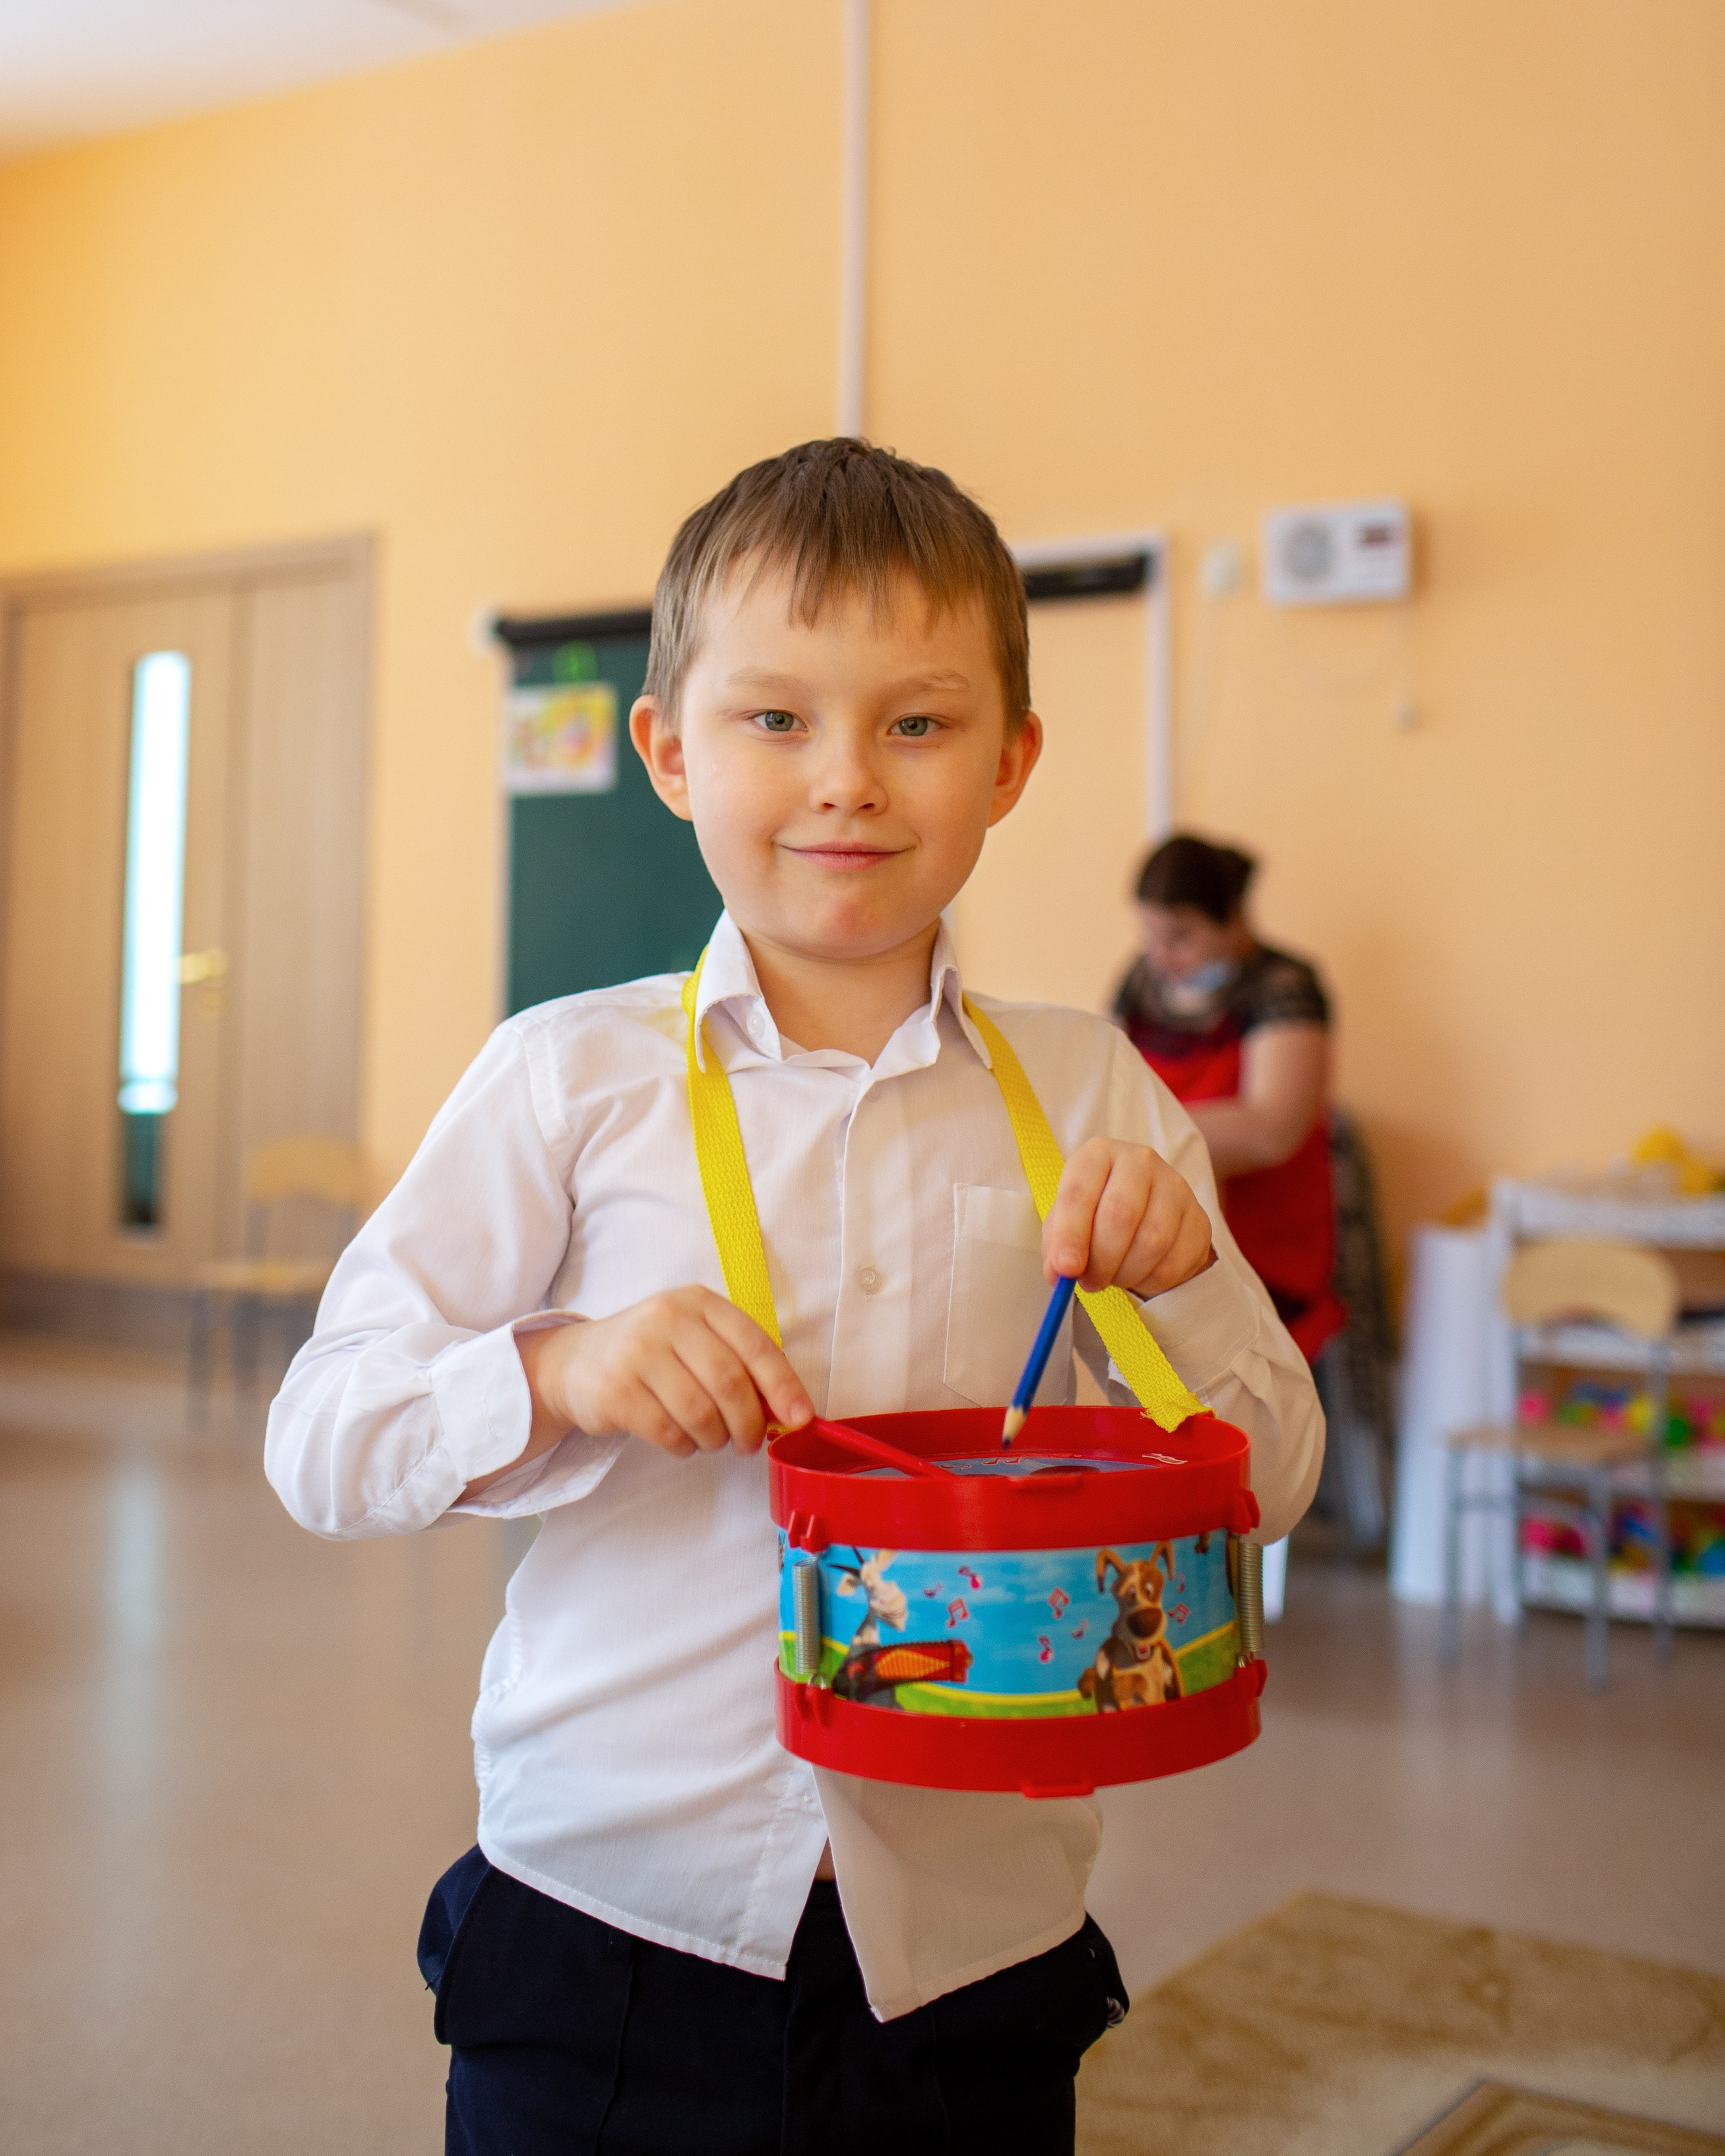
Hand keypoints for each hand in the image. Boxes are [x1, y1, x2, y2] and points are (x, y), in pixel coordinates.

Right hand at [521, 1288, 812, 1461]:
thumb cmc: (652, 1354)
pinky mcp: (615, 1389)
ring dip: (716, 1439)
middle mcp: (667, 1318)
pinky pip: (669, 1432)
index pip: (754, 1343)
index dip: (783, 1384)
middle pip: (729, 1382)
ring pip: (701, 1412)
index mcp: (698, 1302)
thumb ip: (739, 1364)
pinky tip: (680, 1440)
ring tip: (712, 1440)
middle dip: (749, 1423)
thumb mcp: (695, 1341)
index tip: (801, 1417)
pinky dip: (684, 1447)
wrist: (576, 1363)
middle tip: (750, 1443)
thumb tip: (789, 1411)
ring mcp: (637, 1352)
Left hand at [1041, 1137, 1213, 1299]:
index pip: (1080, 1192)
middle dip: (1101, 1260)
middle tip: (1090, 1283)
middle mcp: (1140, 1161)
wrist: (1143, 1213)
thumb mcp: (1066, 1224)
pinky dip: (1152, 1281)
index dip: (1070, 1234)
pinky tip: (1140, 1275)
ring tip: (1113, 1276)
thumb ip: (1057, 1247)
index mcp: (1099, 1154)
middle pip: (1120, 1215)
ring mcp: (1176, 1186)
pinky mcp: (1199, 1218)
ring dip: (1126, 1273)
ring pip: (1151, 1242)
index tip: (1066, 1269)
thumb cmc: (1094, 1215)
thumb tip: (1059, 1274)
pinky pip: (1175, 1261)